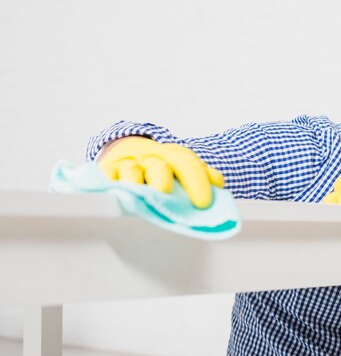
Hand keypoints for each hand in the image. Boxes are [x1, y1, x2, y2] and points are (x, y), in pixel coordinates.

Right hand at [98, 136, 223, 208]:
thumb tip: (217, 183)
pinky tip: (117, 195)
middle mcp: (150, 157)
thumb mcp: (184, 169)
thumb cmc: (164, 169)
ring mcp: (128, 164)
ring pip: (131, 171)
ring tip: (142, 196)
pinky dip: (111, 185)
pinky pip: (107, 178)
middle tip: (167, 193)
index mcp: (174, 156)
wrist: (130, 152)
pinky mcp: (108, 172)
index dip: (196, 181)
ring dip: (136, 183)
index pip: (186, 163)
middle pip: (158, 167)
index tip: (203, 203)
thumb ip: (202, 176)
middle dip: (164, 179)